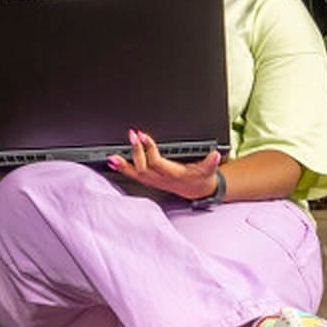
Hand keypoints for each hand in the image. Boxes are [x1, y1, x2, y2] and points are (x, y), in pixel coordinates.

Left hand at [106, 131, 224, 201]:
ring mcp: (154, 181)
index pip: (157, 163)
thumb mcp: (209, 170)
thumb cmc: (201, 178)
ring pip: (135, 175)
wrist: (197, 190)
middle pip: (143, 168)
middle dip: (135, 152)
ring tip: (112, 156)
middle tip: (131, 135)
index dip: (149, 150)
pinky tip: (112, 162)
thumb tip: (215, 155)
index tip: (143, 136)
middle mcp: (162, 179)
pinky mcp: (150, 180)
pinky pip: (134, 176)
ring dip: (123, 165)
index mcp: (174, 174)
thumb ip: (211, 163)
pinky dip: (122, 169)